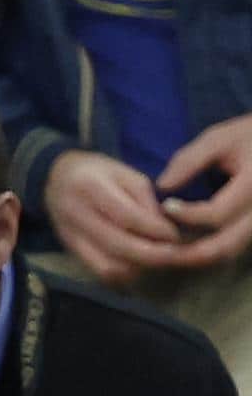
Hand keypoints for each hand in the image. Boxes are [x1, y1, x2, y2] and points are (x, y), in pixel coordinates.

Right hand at [42, 149, 185, 284]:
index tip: (174, 235)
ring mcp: (70, 237)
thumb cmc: (97, 173)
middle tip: (173, 254)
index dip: (154, 229)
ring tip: (156, 260)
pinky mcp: (71, 251)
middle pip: (117, 246)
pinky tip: (137, 266)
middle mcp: (76, 215)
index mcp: (90, 188)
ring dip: (138, 268)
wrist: (56, 180)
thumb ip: (145, 200)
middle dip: (152, 254)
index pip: (126, 217)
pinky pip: (99, 273)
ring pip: (108, 266)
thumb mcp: (125, 174)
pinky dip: (122, 275)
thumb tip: (163, 231)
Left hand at [157, 112, 251, 265]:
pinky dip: (204, 253)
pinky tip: (179, 248)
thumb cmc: (249, 137)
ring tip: (162, 252)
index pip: (218, 214)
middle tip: (154, 248)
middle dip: (186, 253)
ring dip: (194, 258)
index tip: (163, 206)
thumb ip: (191, 160)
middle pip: (224, 246)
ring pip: (228, 253)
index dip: (187, 215)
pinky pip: (230, 248)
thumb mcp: (221, 138)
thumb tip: (161, 186)